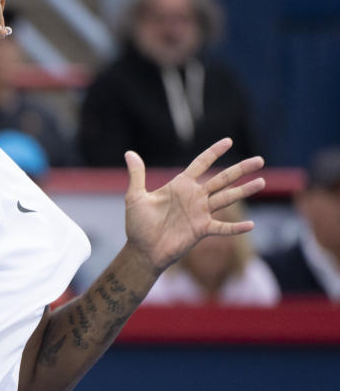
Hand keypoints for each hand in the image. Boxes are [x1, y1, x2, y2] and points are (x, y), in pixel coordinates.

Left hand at [122, 138, 264, 273]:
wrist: (142, 250)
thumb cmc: (138, 224)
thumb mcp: (135, 197)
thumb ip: (137, 174)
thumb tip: (129, 153)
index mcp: (180, 186)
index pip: (201, 164)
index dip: (214, 152)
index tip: (228, 140)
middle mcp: (194, 197)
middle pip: (222, 179)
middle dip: (240, 169)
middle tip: (260, 160)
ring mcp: (200, 213)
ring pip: (227, 198)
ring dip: (244, 191)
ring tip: (261, 182)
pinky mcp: (201, 230)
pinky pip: (222, 228)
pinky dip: (235, 227)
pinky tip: (251, 225)